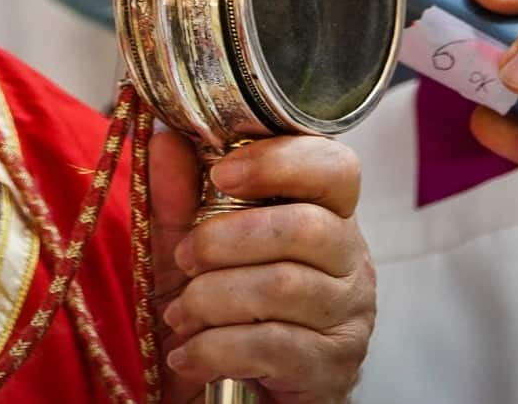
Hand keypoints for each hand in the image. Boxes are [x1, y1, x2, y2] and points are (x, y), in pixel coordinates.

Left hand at [150, 133, 374, 401]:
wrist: (236, 393)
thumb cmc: (221, 307)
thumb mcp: (189, 245)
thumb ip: (180, 194)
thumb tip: (167, 140)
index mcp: (327, 214)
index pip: (335, 168)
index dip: (279, 162)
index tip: (222, 174)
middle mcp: (351, 260)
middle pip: (305, 227)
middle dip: (225, 240)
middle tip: (184, 259)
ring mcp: (348, 315)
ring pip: (283, 286)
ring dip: (212, 298)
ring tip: (180, 314)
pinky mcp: (331, 367)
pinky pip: (273, 346)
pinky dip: (215, 348)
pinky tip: (189, 355)